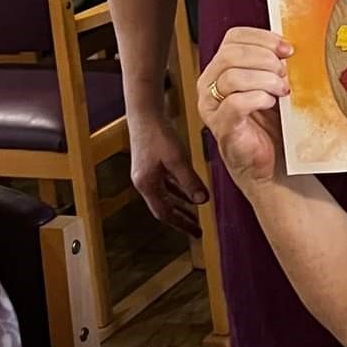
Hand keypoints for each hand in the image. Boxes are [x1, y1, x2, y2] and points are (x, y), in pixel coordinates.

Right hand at [128, 110, 208, 237]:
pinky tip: (188, 193)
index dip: (182, 224)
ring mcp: (146, 174)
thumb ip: (190, 180)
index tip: (196, 232)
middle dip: (181, 219)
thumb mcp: (177, 158)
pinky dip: (177, 192)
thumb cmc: (158, 134)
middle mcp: (144, 183)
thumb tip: (202, 201)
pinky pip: (165, 186)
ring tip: (195, 215)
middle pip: (163, 208)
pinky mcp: (150, 166)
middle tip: (197, 229)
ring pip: (164, 198)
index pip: (165, 213)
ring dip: (179, 207)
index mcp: (147, 184)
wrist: (144, 113)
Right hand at [197, 28, 291, 188]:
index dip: (262, 38)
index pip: (233, 37)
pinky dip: (258, 99)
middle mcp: (209, 85)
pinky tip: (270, 103)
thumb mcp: (271, 84)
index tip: (286, 49)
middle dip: (264, 59)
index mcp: (220, 68)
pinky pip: (235, 104)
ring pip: (232, 77)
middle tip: (284, 72)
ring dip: (265, 80)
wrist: (271, 162)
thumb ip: (272, 64)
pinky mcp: (222, 127)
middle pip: (230, 54)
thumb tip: (288, 46)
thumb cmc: (270, 122)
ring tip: (282, 91)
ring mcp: (212, 107)